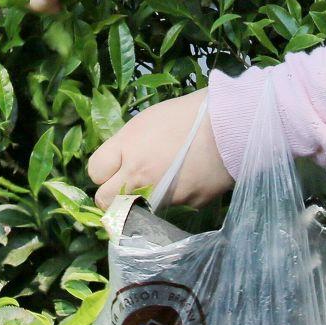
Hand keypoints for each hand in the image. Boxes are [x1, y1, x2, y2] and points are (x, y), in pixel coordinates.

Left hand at [87, 92, 230, 210]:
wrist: (231, 126)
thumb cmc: (188, 115)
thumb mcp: (149, 121)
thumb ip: (129, 144)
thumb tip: (121, 160)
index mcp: (127, 148)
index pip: (94, 172)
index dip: (103, 171)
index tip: (114, 169)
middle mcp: (138, 175)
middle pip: (104, 201)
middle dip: (112, 195)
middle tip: (127, 186)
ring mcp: (160, 195)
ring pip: (136, 209)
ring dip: (143, 201)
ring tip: (163, 182)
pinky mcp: (185, 206)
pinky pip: (171, 208)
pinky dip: (175, 199)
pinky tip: (189, 181)